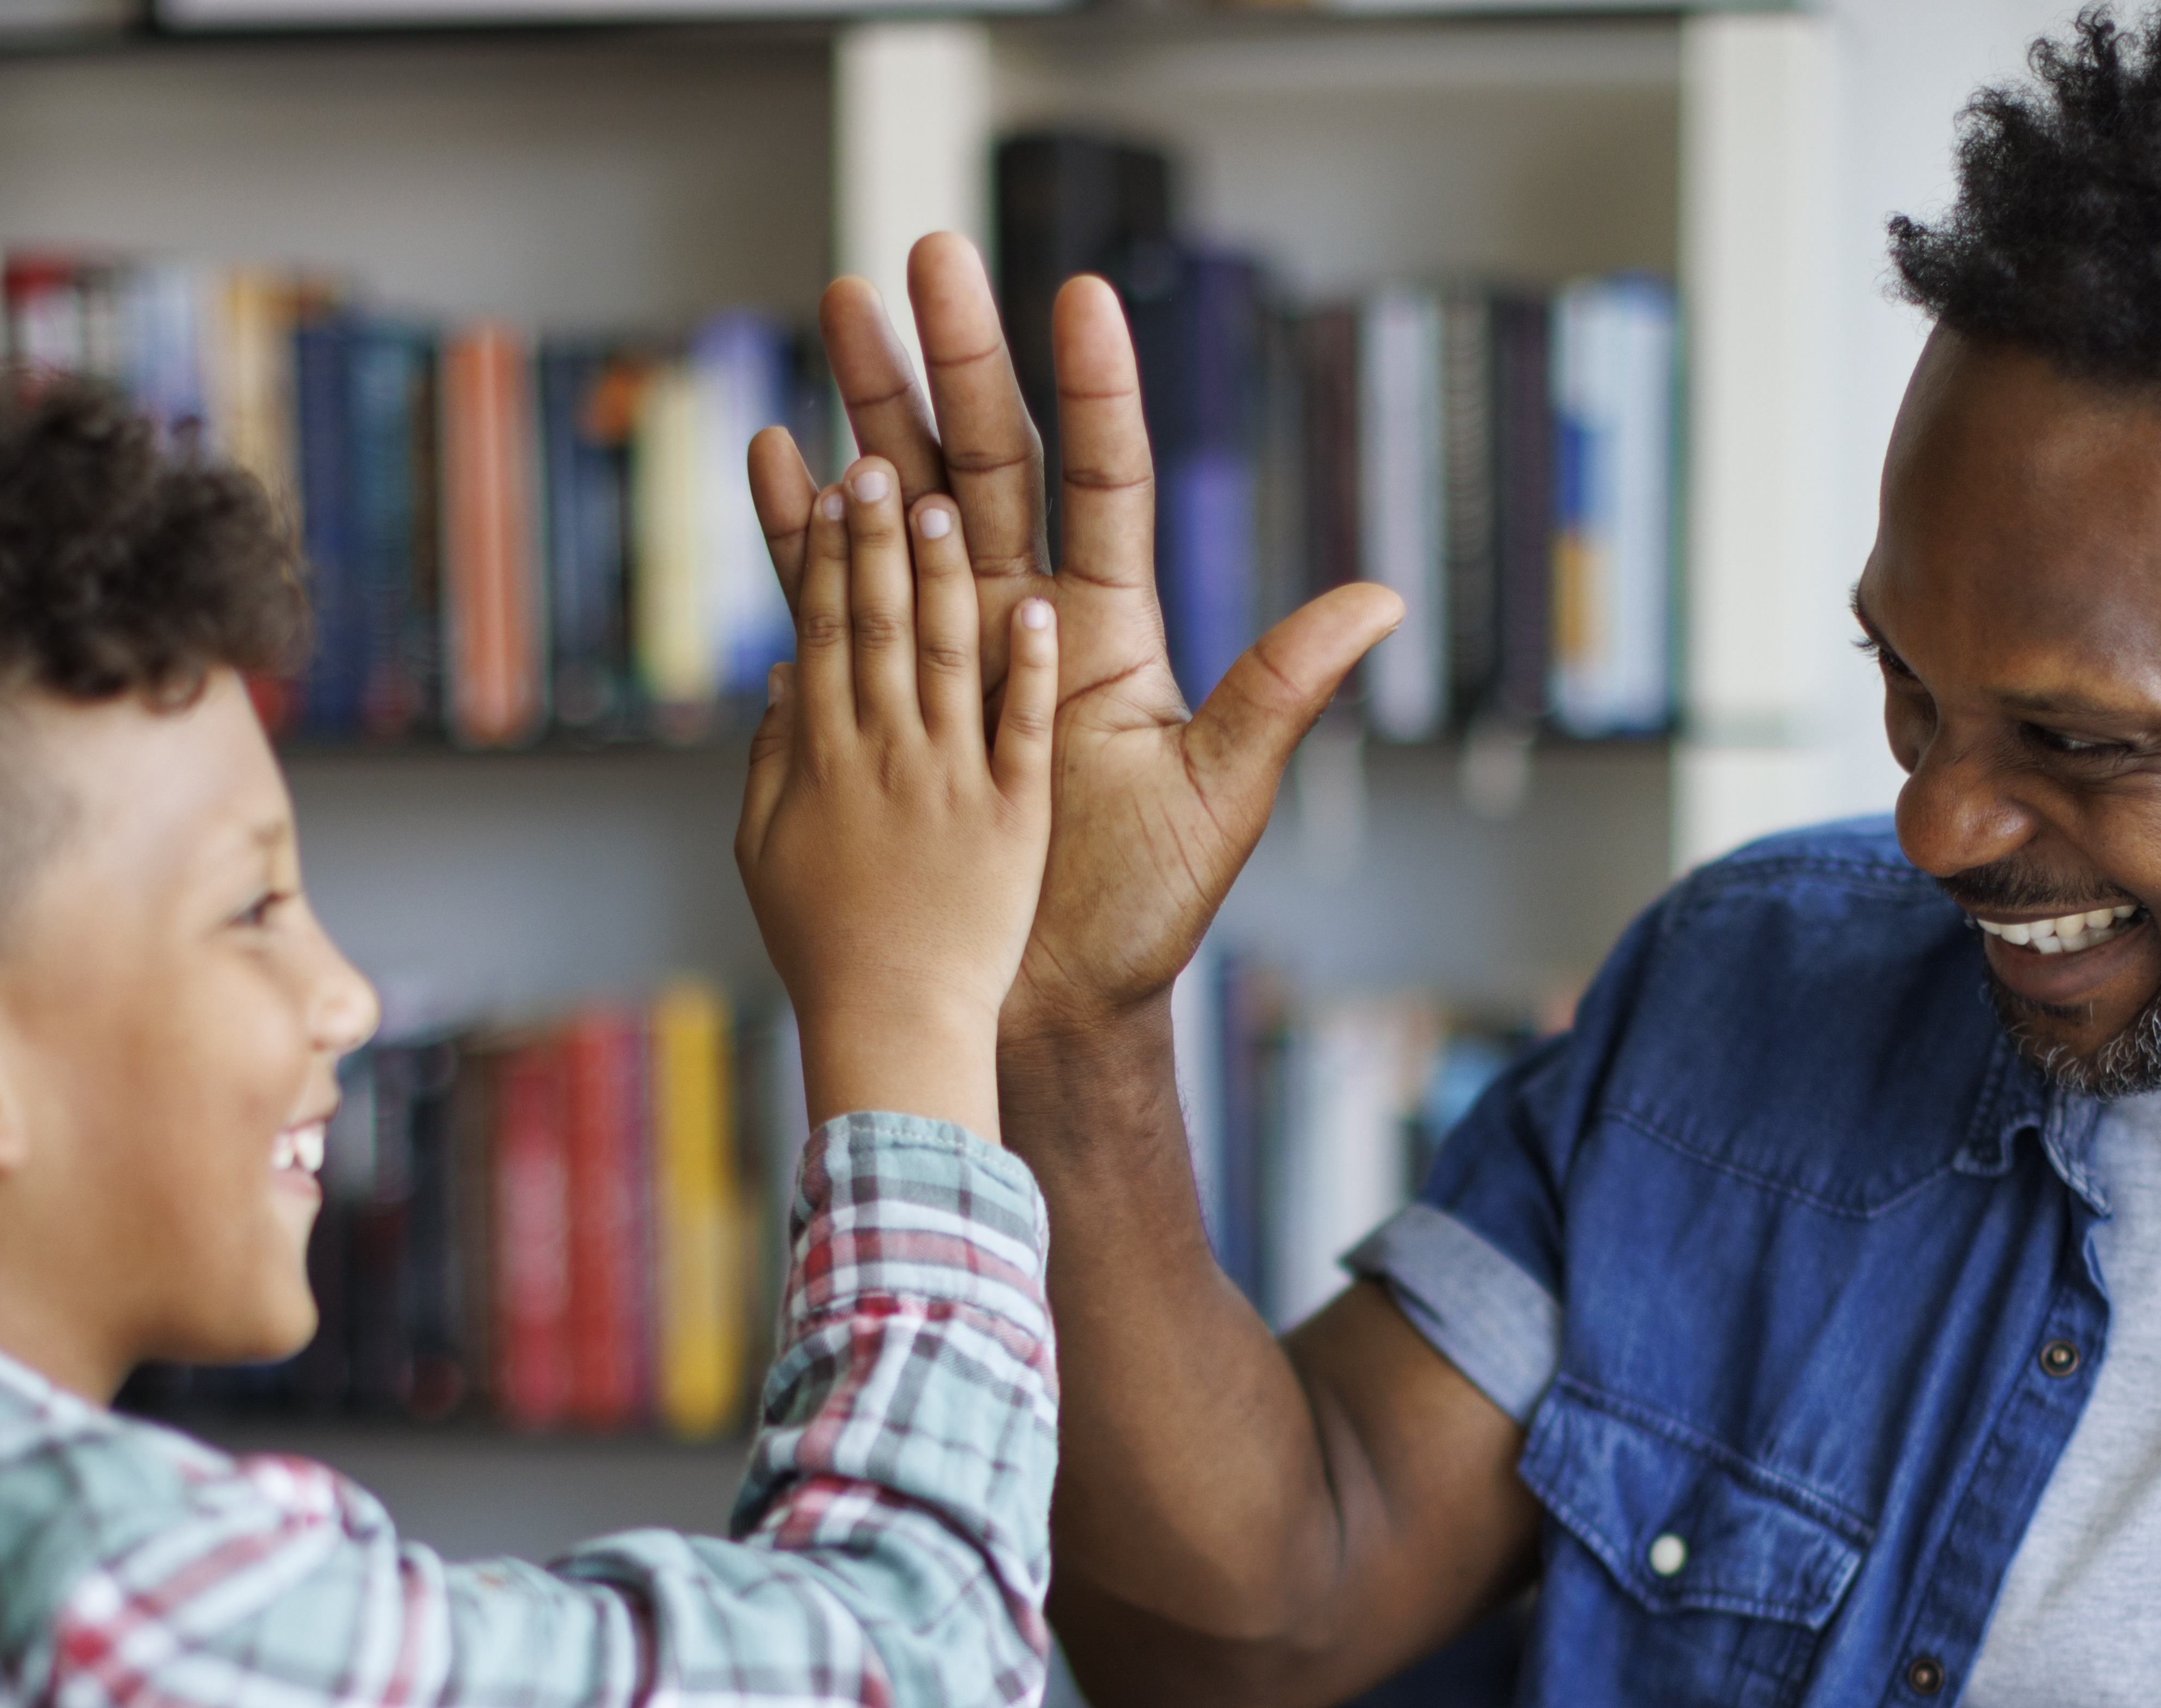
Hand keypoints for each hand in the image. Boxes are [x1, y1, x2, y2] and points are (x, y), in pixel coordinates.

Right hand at [733, 459, 1058, 1139]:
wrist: (900, 1038)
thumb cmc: (829, 954)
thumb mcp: (765, 855)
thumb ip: (773, 762)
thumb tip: (781, 677)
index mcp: (827, 757)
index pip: (829, 627)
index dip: (828, 552)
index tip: (830, 481)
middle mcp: (889, 755)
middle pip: (880, 620)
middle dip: (877, 536)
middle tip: (877, 455)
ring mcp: (954, 783)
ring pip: (946, 656)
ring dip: (944, 576)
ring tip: (945, 499)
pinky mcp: (1012, 823)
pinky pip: (1021, 734)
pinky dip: (1028, 676)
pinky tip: (1036, 615)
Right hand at [745, 234, 1402, 1049]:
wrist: (1052, 1000)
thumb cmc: (1143, 910)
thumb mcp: (1220, 795)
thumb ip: (1281, 691)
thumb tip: (1381, 601)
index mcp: (1104, 624)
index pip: (1102, 476)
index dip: (1095, 388)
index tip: (1079, 294)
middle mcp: (1025, 613)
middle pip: (987, 458)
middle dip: (955, 356)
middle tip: (924, 255)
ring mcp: (949, 646)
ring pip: (905, 499)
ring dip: (871, 405)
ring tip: (840, 307)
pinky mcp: (888, 693)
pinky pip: (836, 594)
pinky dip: (803, 527)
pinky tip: (779, 451)